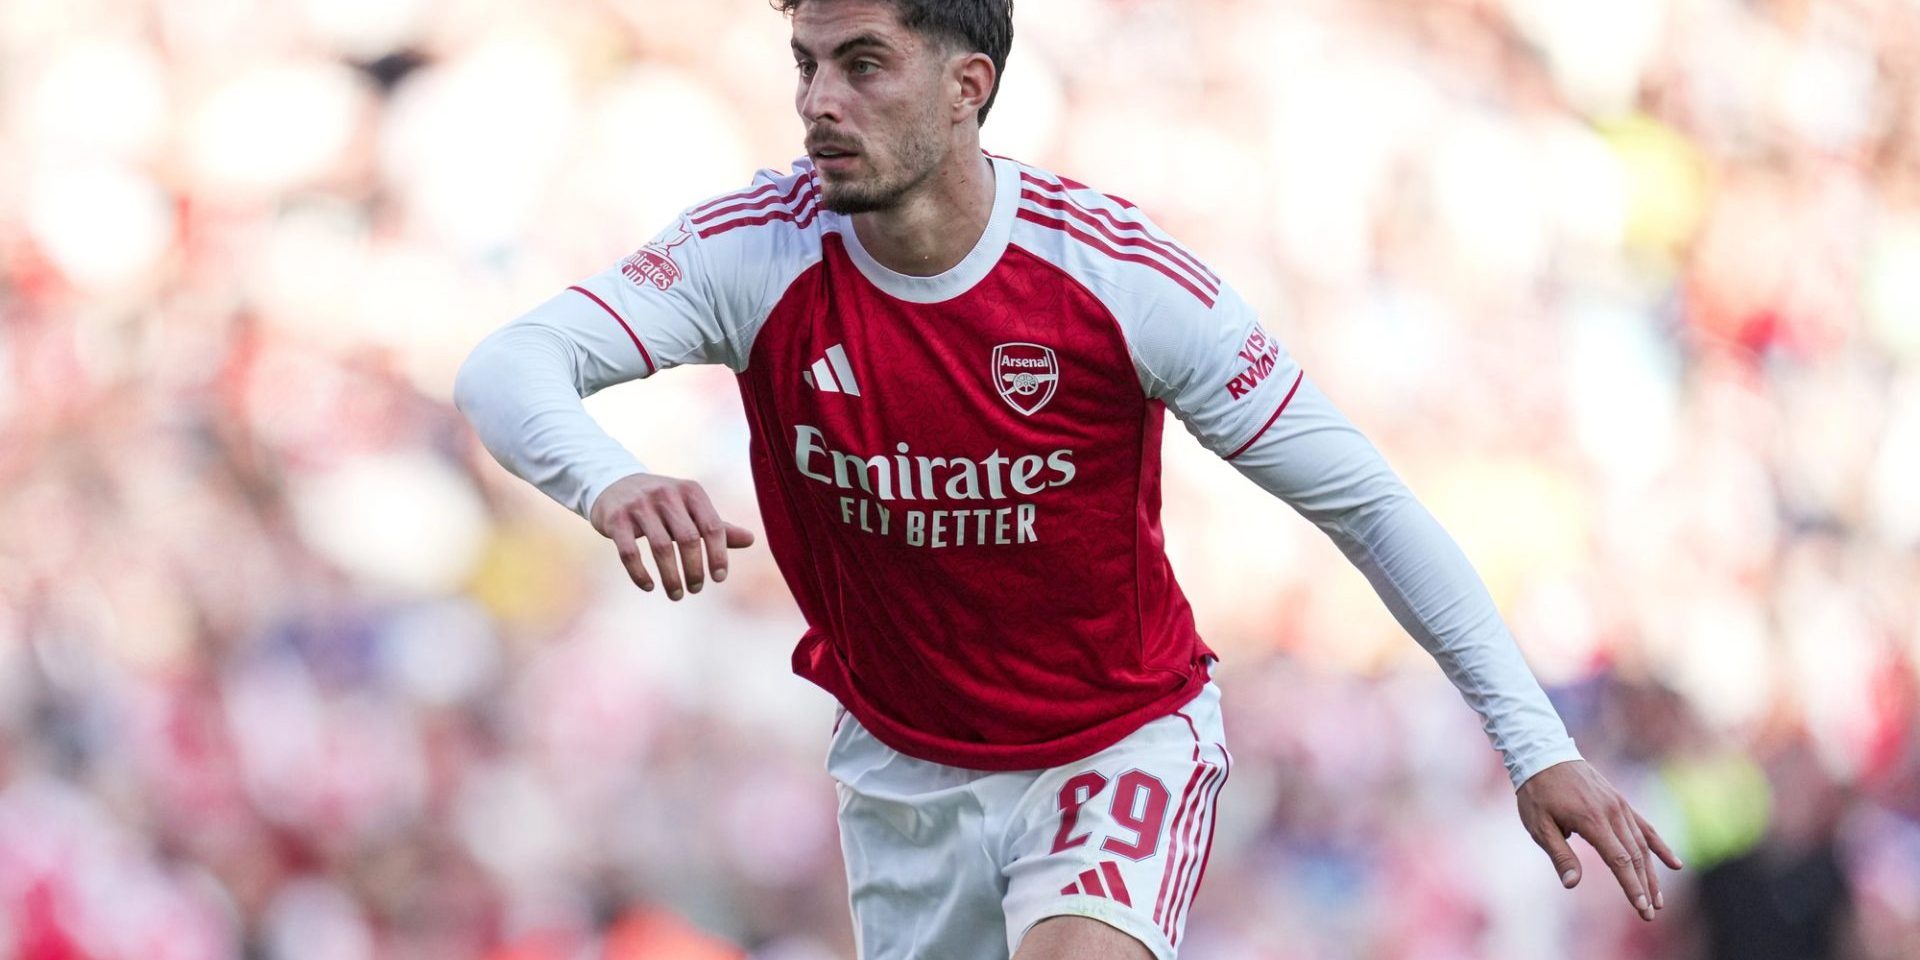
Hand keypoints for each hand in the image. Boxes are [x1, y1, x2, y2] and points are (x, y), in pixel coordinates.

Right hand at [589, 473, 755, 599]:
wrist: (615, 485)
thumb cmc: (663, 504)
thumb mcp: (691, 509)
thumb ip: (718, 526)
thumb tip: (751, 539)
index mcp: (691, 492)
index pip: (712, 526)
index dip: (718, 555)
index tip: (719, 578)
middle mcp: (666, 494)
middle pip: (688, 538)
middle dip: (694, 569)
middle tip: (696, 589)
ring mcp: (639, 506)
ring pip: (660, 547)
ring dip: (671, 577)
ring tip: (676, 594)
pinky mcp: (616, 519)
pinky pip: (629, 552)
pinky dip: (640, 573)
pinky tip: (649, 586)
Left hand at [1515, 759, 1683, 921]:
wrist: (1543, 754)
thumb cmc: (1537, 793)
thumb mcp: (1539, 826)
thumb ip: (1559, 854)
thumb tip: (1572, 884)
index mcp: (1592, 820)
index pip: (1619, 860)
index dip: (1632, 886)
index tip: (1642, 908)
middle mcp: (1612, 813)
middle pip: (1635, 856)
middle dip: (1644, 887)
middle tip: (1650, 914)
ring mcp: (1619, 806)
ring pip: (1642, 844)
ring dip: (1652, 873)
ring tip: (1658, 899)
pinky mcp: (1620, 801)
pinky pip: (1644, 827)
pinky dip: (1659, 846)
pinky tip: (1675, 864)